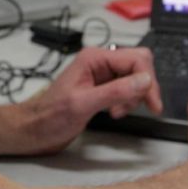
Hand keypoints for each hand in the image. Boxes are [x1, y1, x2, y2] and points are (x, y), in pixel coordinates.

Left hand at [17, 46, 162, 154]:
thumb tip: (145, 80)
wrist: (34, 130)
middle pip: (138, 64)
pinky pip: (126, 89)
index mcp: (94, 58)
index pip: (135, 59)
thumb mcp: (83, 104)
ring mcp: (101, 75)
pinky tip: (114, 112)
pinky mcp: (102, 89)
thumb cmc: (50, 117)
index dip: (148, 80)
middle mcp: (99, 62)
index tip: (153, 104)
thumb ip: (115, 91)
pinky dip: (127, 101)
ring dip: (134, 96)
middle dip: (143, 86)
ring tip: (117, 112)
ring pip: (135, 77)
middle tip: (142, 107)